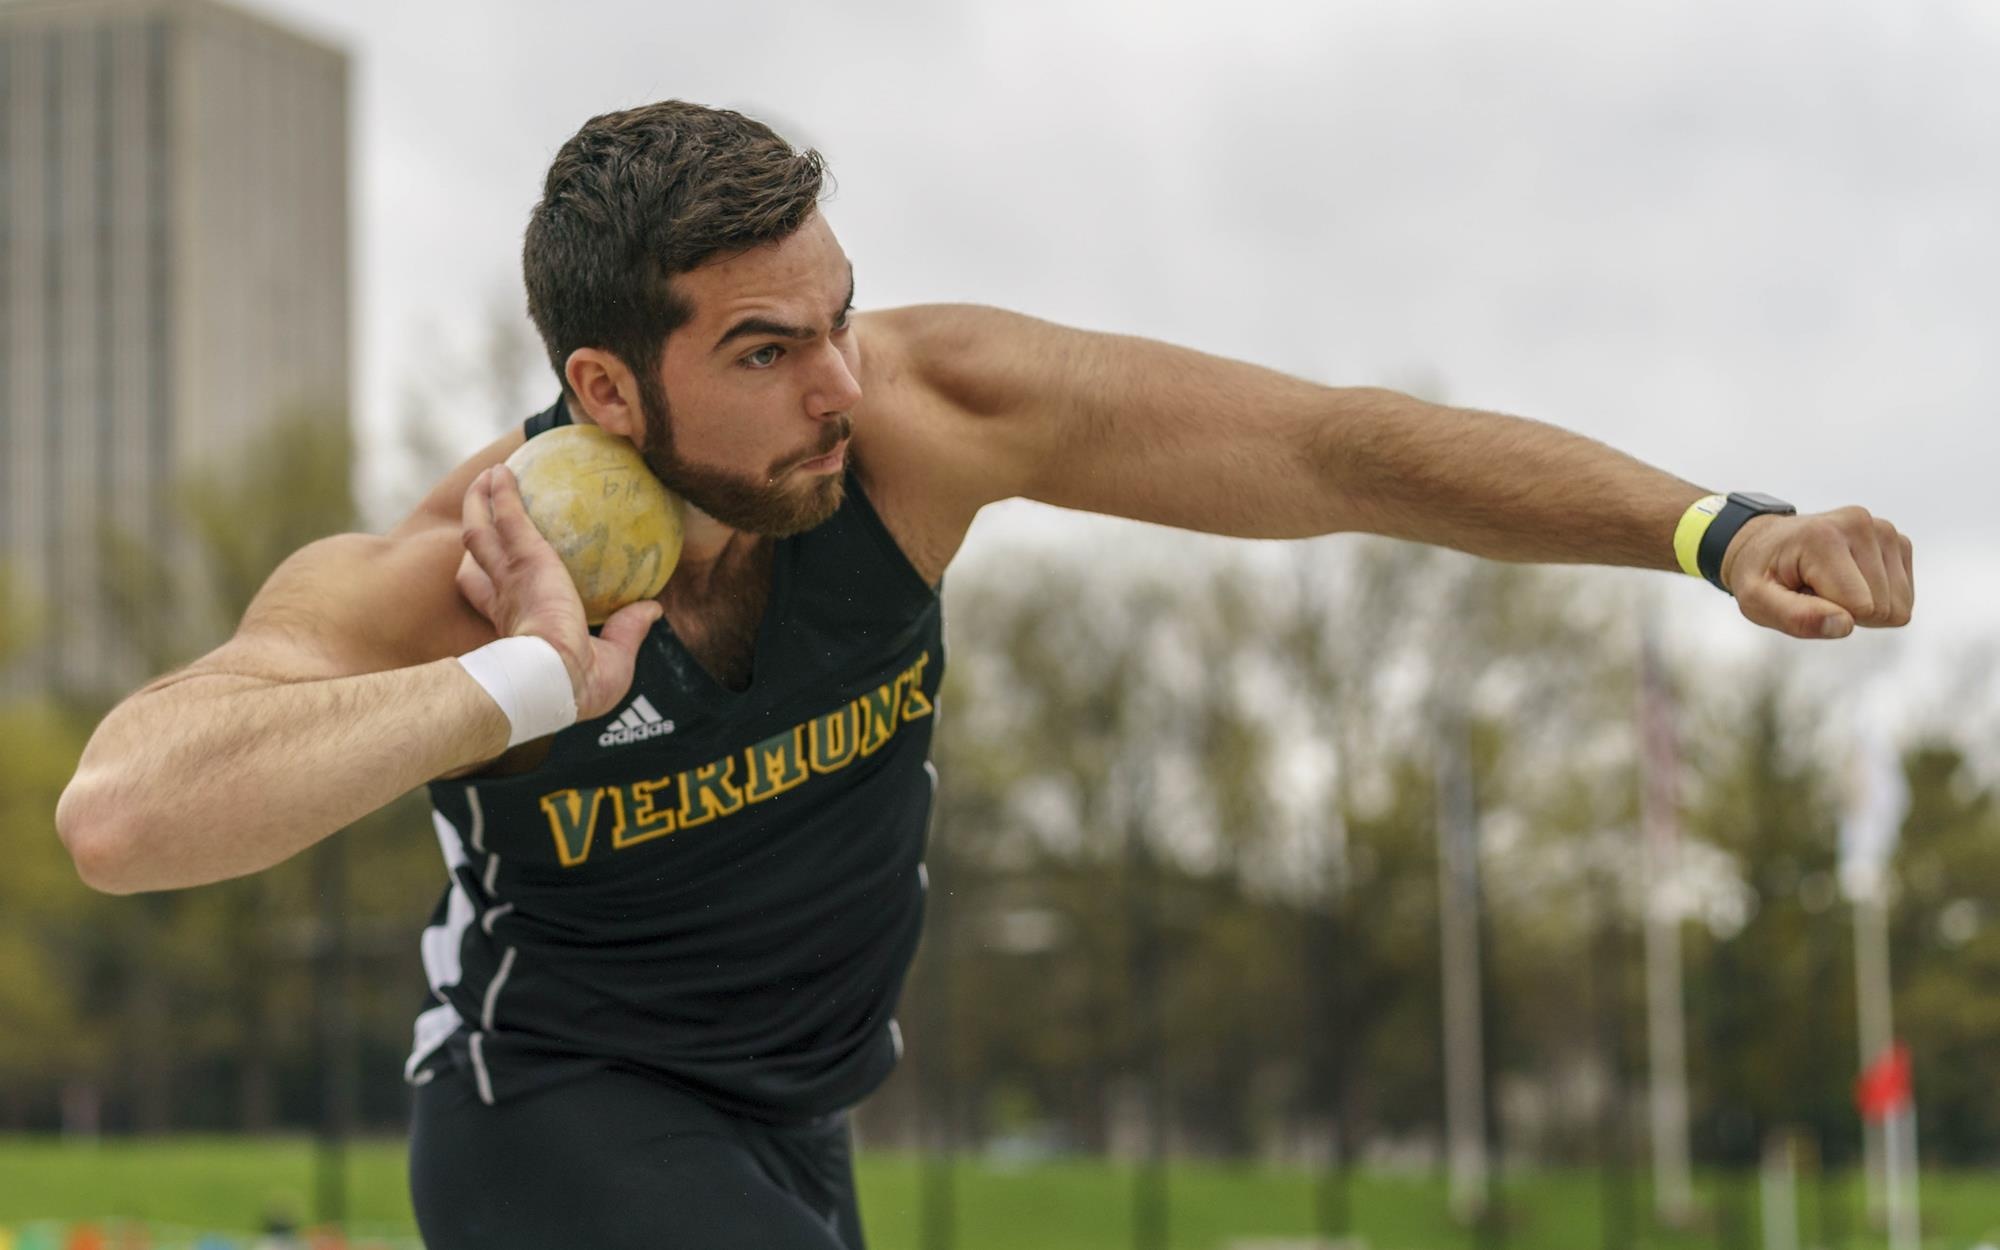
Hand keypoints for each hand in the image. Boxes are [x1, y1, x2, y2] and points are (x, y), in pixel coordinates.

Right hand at [456, 465, 662, 719]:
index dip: (487, 581)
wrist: (555, 679)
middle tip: (483, 508)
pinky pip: (511, 516)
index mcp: (517, 624)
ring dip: (480, 501)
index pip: (492, 596)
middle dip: (478, 529)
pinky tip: (504, 471)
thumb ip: (629, 630)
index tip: (492, 568)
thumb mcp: (615, 659)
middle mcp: (505, 597)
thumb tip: (653, 609)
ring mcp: (510, 576)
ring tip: (489, 477)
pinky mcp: (525, 557)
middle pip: (481, 555)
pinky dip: (505, 492)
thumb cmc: (580, 683)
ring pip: (482, 530)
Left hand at [1720, 506, 1913, 639]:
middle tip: (1814, 590)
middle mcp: (1860, 524)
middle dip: (1849, 612)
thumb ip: (1796, 617)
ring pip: (1899, 604)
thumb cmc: (1761, 575)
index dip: (1833, 617)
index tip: (1803, 596)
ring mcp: (1883, 529)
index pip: (1862, 608)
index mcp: (1823, 537)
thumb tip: (1845, 626)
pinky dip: (1878, 597)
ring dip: (1864, 606)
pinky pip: (1905, 596)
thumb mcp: (1757, 601)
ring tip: (1829, 584)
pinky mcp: (1896, 540)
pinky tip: (1849, 579)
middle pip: (1884, 608)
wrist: (1766, 545)